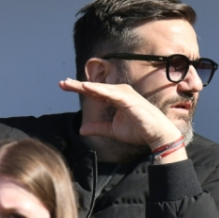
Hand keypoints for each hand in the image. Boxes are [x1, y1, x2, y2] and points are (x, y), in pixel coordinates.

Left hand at [58, 79, 183, 150]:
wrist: (156, 135)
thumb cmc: (138, 130)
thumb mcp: (112, 130)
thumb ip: (98, 127)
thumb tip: (81, 129)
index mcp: (115, 98)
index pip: (94, 92)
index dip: (79, 88)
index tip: (65, 85)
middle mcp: (119, 92)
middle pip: (95, 87)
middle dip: (78, 85)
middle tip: (62, 82)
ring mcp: (124, 94)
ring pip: (100, 88)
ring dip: (85, 86)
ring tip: (70, 84)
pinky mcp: (128, 99)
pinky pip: (110, 93)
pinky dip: (98, 90)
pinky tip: (87, 87)